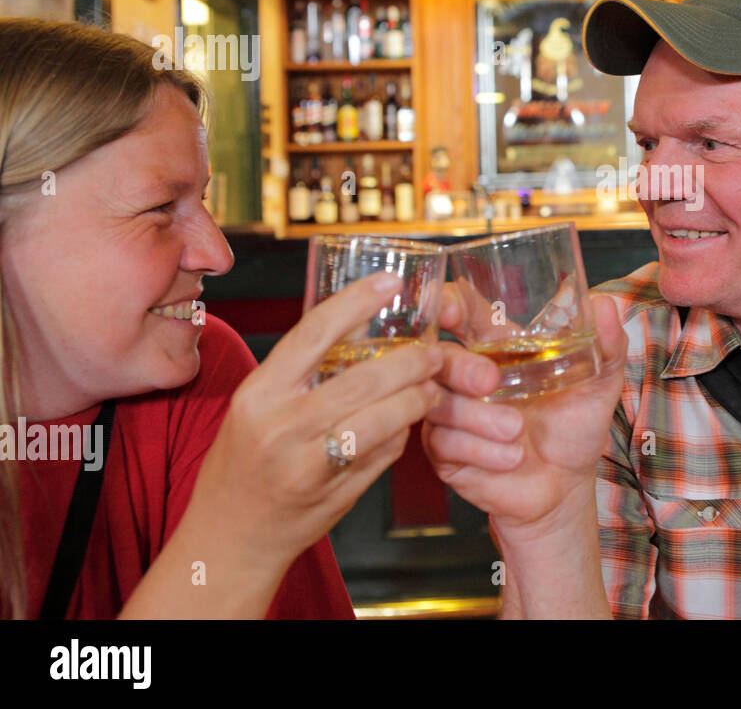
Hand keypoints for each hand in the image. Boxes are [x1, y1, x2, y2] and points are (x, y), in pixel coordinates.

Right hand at [186, 273, 442, 568]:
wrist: (228, 538)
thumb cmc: (245, 463)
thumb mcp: (259, 406)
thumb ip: (304, 369)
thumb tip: (361, 320)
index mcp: (258, 392)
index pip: (312, 333)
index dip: (355, 302)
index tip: (388, 283)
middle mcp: (277, 425)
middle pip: (361, 379)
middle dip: (409, 362)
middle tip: (432, 353)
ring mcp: (305, 463)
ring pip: (381, 419)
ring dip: (417, 399)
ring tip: (431, 389)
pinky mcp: (330, 492)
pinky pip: (381, 454)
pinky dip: (402, 434)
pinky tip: (409, 424)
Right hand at [421, 284, 626, 535]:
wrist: (566, 487)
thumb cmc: (575, 428)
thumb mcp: (598, 384)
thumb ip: (605, 344)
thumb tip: (604, 304)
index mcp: (497, 347)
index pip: (458, 311)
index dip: (445, 304)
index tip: (449, 312)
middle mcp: (465, 375)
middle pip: (437, 357)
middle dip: (460, 367)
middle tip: (491, 383)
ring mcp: (451, 413)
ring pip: (438, 402)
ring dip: (477, 417)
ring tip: (517, 432)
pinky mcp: (445, 452)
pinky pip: (444, 443)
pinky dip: (480, 450)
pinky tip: (511, 457)